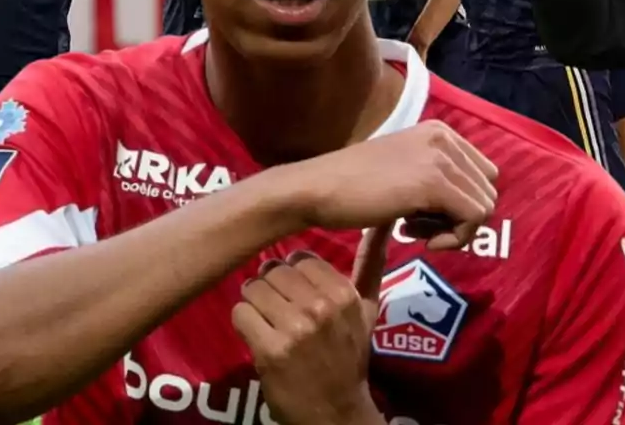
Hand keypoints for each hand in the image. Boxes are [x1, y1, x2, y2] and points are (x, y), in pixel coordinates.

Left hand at [232, 228, 393, 424]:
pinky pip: (241, 313)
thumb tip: (384, 219)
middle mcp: (321, 307)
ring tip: (266, 320)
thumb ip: (372, 263)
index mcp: (344, 293)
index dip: (292, 276)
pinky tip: (258, 336)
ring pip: (254, 288)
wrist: (335, 412)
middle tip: (276, 309)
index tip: (296, 295)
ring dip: (254, 303)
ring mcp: (295, 329)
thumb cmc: (349, 355)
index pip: (299, 259)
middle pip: (274, 271)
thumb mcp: (368, 309)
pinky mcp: (270, 350)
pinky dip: (244, 322)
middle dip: (270, 287)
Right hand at [293, 121, 497, 250]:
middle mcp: (444, 137)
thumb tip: (470, 210)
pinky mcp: (433, 183)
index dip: (461, 202)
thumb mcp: (403, 171)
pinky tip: (419, 240)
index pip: (482, 174)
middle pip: (487, 191)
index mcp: (439, 132)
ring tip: (414, 231)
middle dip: (459, 217)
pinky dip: (454, 239)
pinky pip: (474, 219)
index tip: (426, 216)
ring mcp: (440, 158)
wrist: (316, 189)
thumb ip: (435, 178)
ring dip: (454, 230)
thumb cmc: (351, 186)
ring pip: (485, 206)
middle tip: (419, 227)